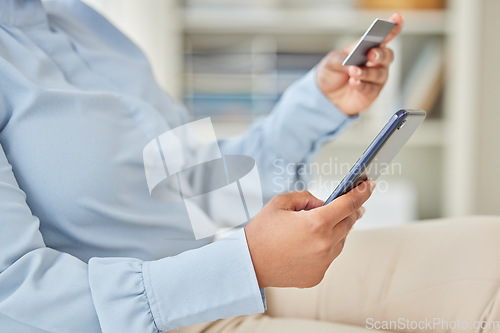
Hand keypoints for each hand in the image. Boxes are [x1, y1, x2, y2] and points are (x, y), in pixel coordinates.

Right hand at [244, 181, 374, 287]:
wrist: (248, 263)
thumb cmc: (261, 231)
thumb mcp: (281, 202)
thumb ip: (307, 197)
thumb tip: (324, 204)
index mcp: (316, 223)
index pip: (348, 204)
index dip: (362, 192)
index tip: (370, 185)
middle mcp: (324, 245)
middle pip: (348, 223)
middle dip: (350, 211)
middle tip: (351, 204)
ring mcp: (322, 263)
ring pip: (340, 241)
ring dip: (336, 231)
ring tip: (321, 225)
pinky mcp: (317, 276)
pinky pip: (328, 258)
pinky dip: (324, 248)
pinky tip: (308, 245)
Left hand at [316, 13, 402, 115]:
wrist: (325, 95)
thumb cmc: (332, 73)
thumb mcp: (331, 62)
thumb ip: (340, 60)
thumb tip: (350, 64)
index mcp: (368, 48)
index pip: (384, 36)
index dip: (392, 28)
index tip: (396, 18)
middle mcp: (376, 63)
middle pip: (386, 56)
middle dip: (379, 54)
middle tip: (370, 55)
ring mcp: (375, 79)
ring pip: (379, 74)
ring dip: (366, 72)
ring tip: (353, 71)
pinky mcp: (371, 93)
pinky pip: (371, 89)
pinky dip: (362, 85)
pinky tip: (354, 83)